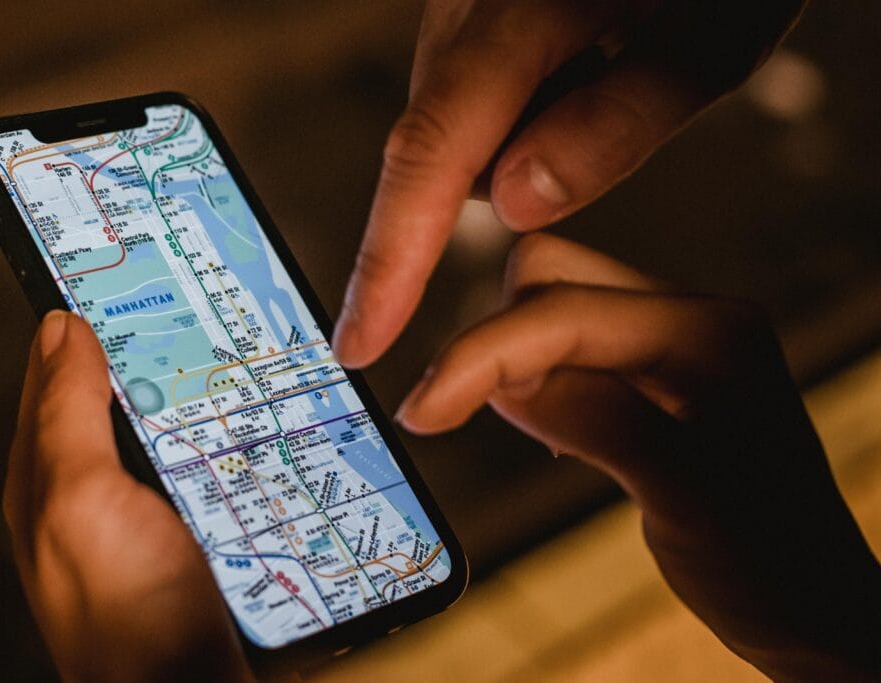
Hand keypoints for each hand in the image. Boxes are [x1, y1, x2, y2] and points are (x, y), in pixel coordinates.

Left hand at [4, 311, 251, 681]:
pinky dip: (235, 439)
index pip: (55, 376)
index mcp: (49, 479)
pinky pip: (216, 467)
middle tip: (198, 302)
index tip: (122, 272)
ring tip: (242, 353)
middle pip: (123, 399)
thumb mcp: (79, 499)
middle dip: (154, 352)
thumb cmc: (127, 613)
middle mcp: (97, 495)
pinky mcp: (201, 534)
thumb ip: (66, 414)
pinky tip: (264, 425)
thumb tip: (57, 328)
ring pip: (176, 430)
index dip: (80, 323)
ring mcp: (152, 516)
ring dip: (205, 395)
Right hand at [333, 0, 805, 367]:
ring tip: (607, 75)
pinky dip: (514, 117)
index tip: (360, 344)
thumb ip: (617, 124)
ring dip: (517, 145)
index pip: (431, 157)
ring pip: (456, 127)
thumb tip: (512, 205)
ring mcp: (457, 5)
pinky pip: (469, 94)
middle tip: (594, 130)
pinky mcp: (466, 12)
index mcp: (521, 14)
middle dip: (493, 188)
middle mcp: (466, 8)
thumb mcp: (713, 39)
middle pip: (437, 148)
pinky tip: (582, 71)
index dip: (388, 263)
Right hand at [395, 234, 880, 680]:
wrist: (812, 608)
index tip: (421, 411)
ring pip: (547, 306)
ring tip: (516, 430)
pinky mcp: (647, 375)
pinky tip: (548, 430)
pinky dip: (531, 380)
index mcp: (707, 332)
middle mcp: (686, 319)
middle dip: (492, 337)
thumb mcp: (683, 495)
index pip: (560, 312)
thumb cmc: (772, 563)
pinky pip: (563, 348)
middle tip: (459, 413)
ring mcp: (665, 344)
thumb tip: (499, 382)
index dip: (478, 356)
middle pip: (548, 277)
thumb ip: (595, 419)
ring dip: (507, 359)